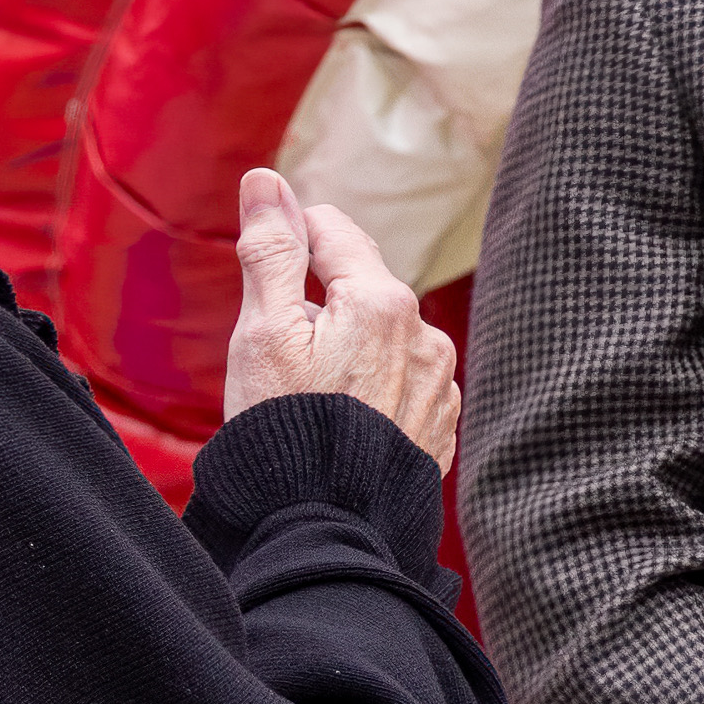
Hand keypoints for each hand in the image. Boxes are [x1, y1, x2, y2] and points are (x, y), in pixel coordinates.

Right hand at [222, 169, 460, 467]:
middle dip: (318, 302)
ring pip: (384, 338)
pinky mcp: (441, 426)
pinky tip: (342, 420)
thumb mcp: (263, 330)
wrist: (327, 523)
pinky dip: (373, 389)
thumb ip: (269, 250)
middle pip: (361, 286)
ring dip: (349, 346)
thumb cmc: (286, 425)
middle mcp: (425, 334)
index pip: (332, 232)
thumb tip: (265, 180)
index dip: (289, 240)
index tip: (264, 268)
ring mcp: (439, 383)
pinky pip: (403, 384)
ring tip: (310, 395)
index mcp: (382, 300)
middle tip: (279, 352)